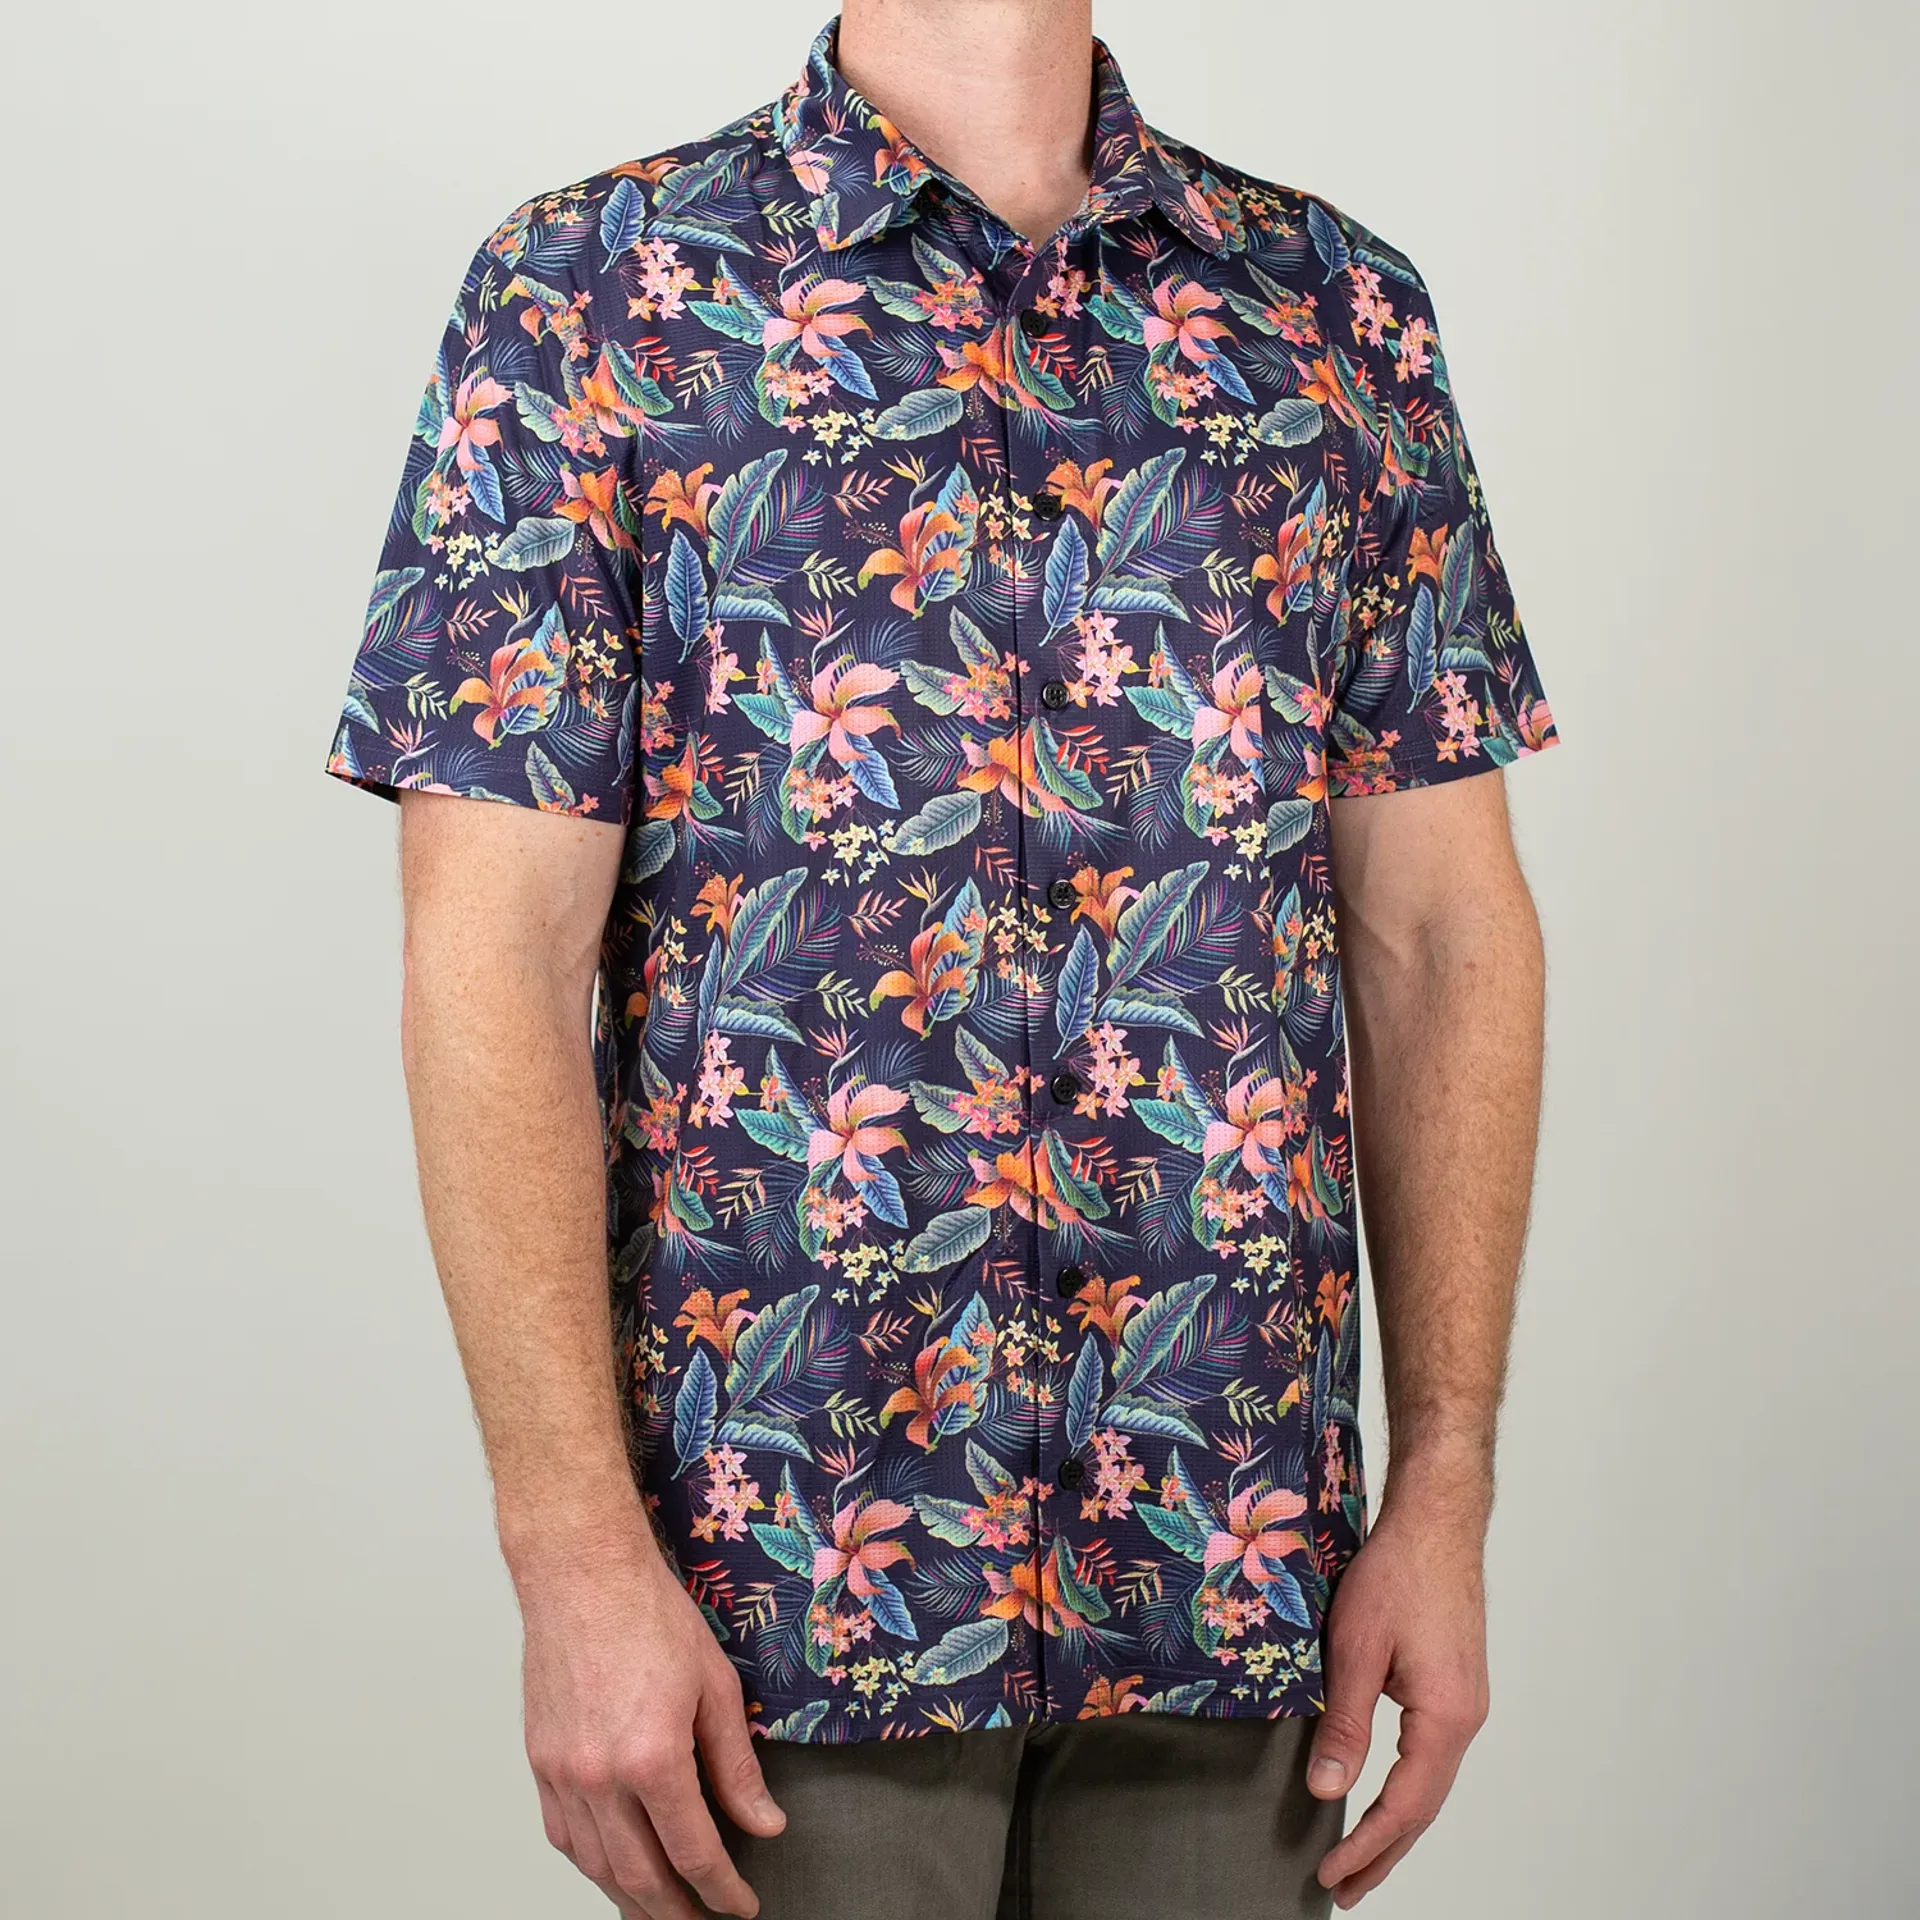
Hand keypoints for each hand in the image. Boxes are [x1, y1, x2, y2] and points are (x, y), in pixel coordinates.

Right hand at [518, 1543, 785, 1917]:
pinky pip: (563, 1835)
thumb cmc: (649, 1614)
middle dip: (677, 1913)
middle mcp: (600, 1777)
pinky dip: (591, 1863)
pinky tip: (613, 1869)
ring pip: (596, 1866)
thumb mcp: (716, 1686)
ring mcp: (562, 1773)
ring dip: (630, 1899)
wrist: (581, 1573)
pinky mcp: (539, 1761)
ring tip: (661, 1912)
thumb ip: (736, 1767)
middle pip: (640, 1877)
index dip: (723, 1891)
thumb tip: (762, 1824)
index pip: (694, 1854)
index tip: (743, 1905)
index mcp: (652, 1758)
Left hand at [1306, 1501, 1489, 1907]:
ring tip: (1361, 1858)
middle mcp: (1465, 1719)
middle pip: (1424, 1808)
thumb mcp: (1356, 1648)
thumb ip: (1344, 1723)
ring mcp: (1465, 1703)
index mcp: (1446, 1717)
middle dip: (1384, 1852)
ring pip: (1430, 1784)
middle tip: (1345, 1890)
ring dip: (1395, 1824)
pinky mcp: (1455, 1686)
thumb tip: (1328, 1789)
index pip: (1405, 1806)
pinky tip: (1385, 1796)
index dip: (1368, 1845)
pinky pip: (1431, 1755)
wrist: (1436, 1522)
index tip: (1332, 1875)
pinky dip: (1406, 1788)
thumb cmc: (1398, 1573)